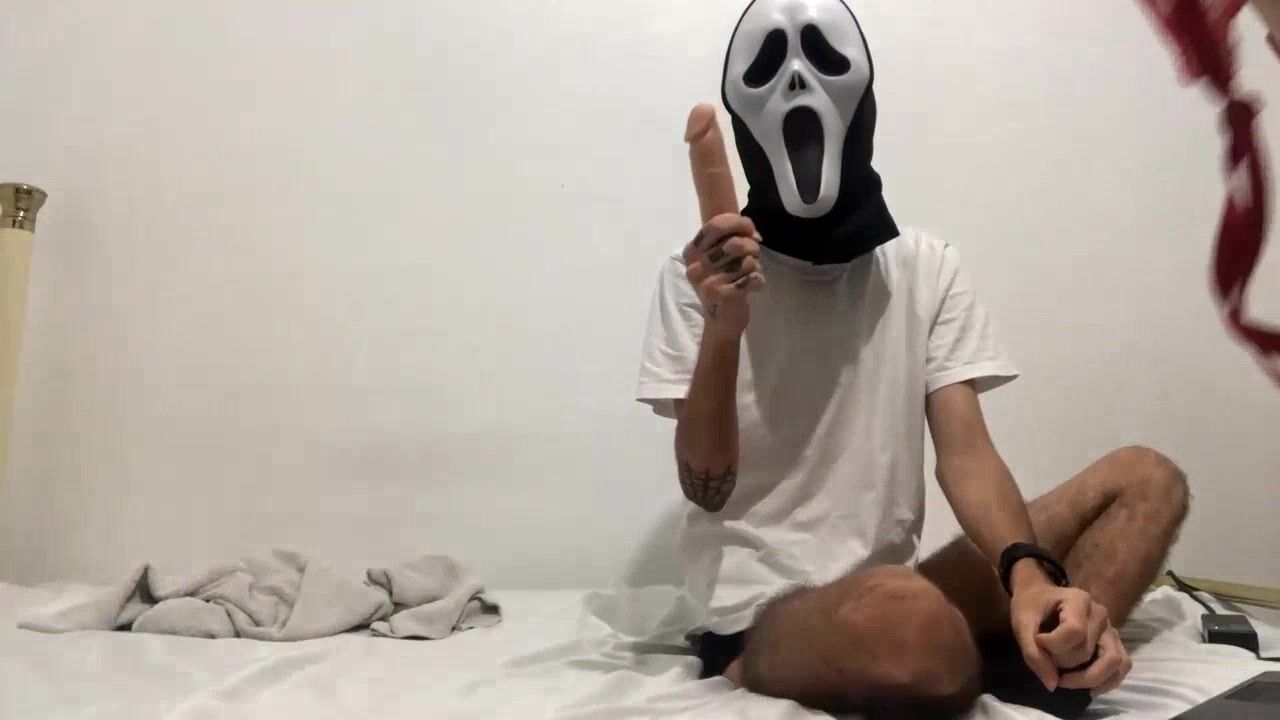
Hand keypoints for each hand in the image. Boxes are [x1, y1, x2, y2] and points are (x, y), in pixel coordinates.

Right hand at [683, 213, 764, 336]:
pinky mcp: (722, 295)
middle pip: (735, 243)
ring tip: (748, 275)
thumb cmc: (723, 282)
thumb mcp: (721, 255)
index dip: (739, 223)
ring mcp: (707, 281)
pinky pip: (752, 277)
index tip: (750, 231)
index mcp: (692, 251)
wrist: (721, 320)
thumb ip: (733, 236)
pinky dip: (758, 280)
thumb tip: (753, 234)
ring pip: (747, 260)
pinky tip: (753, 285)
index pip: (716, 224)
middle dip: (752, 248)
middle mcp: (695, 266)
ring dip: (755, 266)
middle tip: (751, 259)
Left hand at [1011, 581, 1130, 694]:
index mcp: (1079, 600)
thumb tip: (1052, 685)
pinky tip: (1089, 689)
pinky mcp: (1114, 643)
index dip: (1052, 645)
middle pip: (1087, 651)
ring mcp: (1111, 629)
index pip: (1074, 631)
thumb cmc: (1031, 606)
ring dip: (1087, 678)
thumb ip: (1032, 652)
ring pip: (1113, 662)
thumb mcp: (1021, 623)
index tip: (1036, 640)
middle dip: (1062, 663)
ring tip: (1064, 680)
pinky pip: (1122, 666)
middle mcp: (1100, 614)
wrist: (1040, 596)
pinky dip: (1108, 681)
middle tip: (1045, 658)